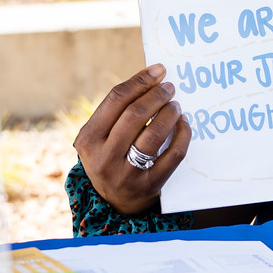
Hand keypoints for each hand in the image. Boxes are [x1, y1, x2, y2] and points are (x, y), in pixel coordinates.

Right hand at [74, 64, 190, 214]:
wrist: (114, 202)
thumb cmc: (110, 157)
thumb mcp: (101, 137)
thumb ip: (117, 112)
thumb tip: (151, 79)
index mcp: (88, 139)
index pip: (115, 100)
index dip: (139, 81)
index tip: (158, 70)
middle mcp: (104, 157)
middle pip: (135, 114)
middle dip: (156, 95)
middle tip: (169, 87)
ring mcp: (126, 174)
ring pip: (154, 134)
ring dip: (169, 113)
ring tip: (175, 105)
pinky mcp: (149, 185)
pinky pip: (173, 154)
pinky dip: (182, 134)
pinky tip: (184, 124)